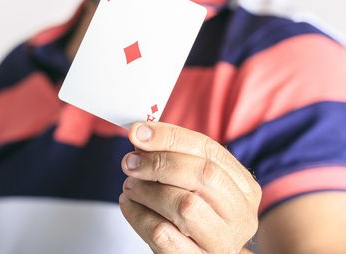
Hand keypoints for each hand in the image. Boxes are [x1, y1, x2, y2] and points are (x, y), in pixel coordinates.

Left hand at [119, 121, 260, 252]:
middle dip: (159, 162)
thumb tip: (142, 134)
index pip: (209, 150)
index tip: (138, 132)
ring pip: (184, 205)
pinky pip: (162, 233)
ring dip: (148, 190)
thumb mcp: (195, 185)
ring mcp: (222, 242)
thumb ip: (177, 158)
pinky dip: (138, 214)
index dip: (170, 137)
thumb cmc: (196, 217)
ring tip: (131, 186)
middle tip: (130, 162)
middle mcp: (241, 215)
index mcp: (244, 188)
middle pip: (203, 175)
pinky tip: (129, 205)